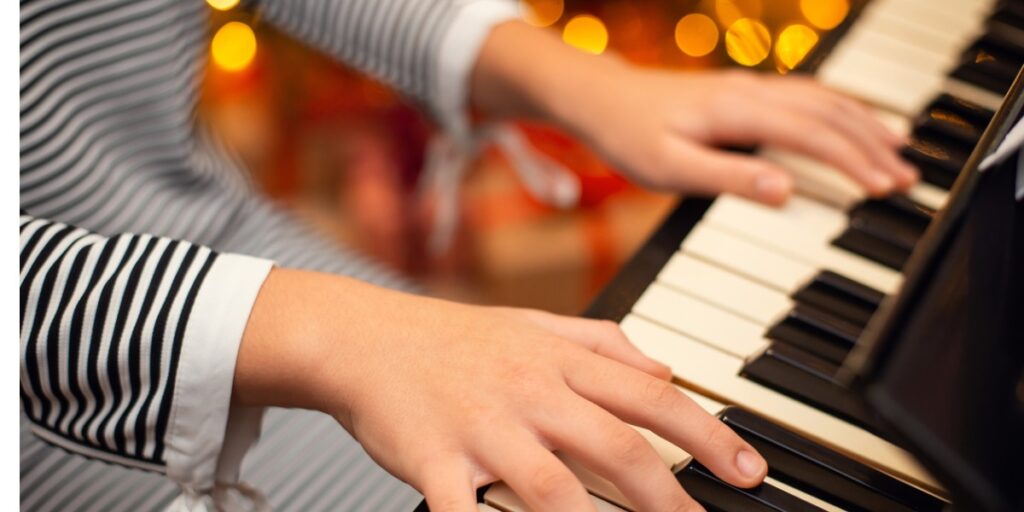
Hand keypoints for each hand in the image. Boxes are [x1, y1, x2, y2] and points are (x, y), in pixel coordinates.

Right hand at [235, 268, 767, 510]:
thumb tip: (663, 369)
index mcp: (557, 359)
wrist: (362, 338)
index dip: (708, 435)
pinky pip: (463, 508)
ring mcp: (480, 426)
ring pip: (552, 485)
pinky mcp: (433, 458)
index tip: (747, 470)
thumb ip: (601, 342)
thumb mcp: (532, 323)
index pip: (650, 397)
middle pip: (616, 447)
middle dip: (671, 495)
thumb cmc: (451, 338)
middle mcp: (528, 390)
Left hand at [560, 67, 917, 204]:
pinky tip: (850, 122)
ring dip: (863, 123)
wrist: (599, 98)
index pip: (811, 136)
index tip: (883, 188)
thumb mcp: (668, 168)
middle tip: (907, 178)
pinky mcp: (742, 92)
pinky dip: (838, 110)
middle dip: (872, 145)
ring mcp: (748, 87)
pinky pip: (806, 95)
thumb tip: (785, 192)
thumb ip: (727, 179)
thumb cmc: (627, 135)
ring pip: (822, 99)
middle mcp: (749, 91)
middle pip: (828, 113)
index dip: (853, 162)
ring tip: (898, 148)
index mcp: (736, 110)